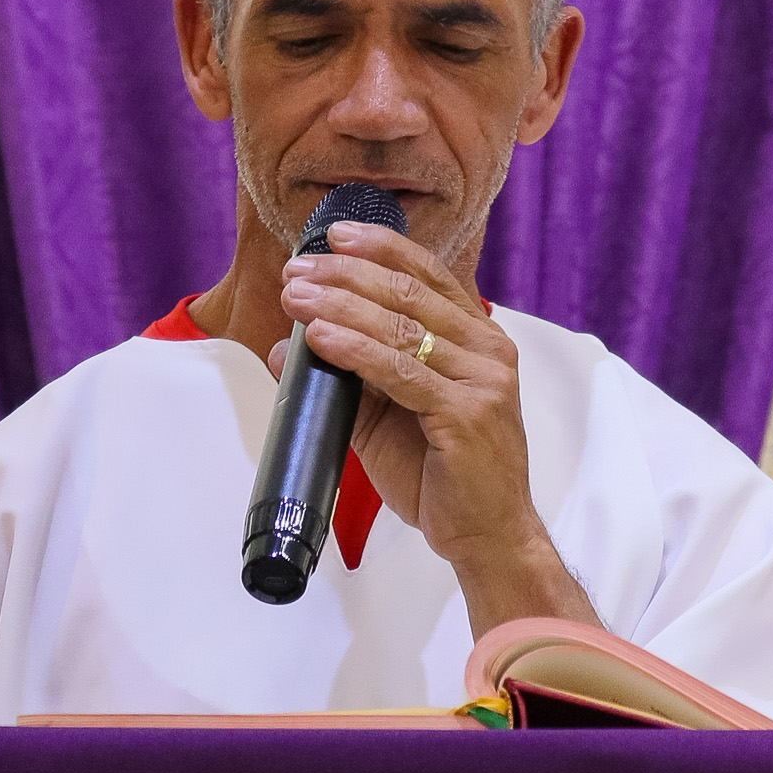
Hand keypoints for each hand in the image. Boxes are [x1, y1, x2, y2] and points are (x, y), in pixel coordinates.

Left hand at [276, 224, 598, 633]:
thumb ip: (343, 379)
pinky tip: (322, 338)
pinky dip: (357, 350)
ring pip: (404, 327)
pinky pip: (403, 372)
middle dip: (346, 276)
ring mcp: (484, 380)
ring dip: (341, 306)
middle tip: (296, 271)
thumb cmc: (440, 475)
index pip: (428, 276)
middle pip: (411, 294)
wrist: (486, 536)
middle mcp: (489, 349)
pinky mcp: (468, 414)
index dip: (380, 249)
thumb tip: (283, 347)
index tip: (333, 236)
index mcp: (477, 339)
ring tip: (296, 298)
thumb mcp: (385, 418)